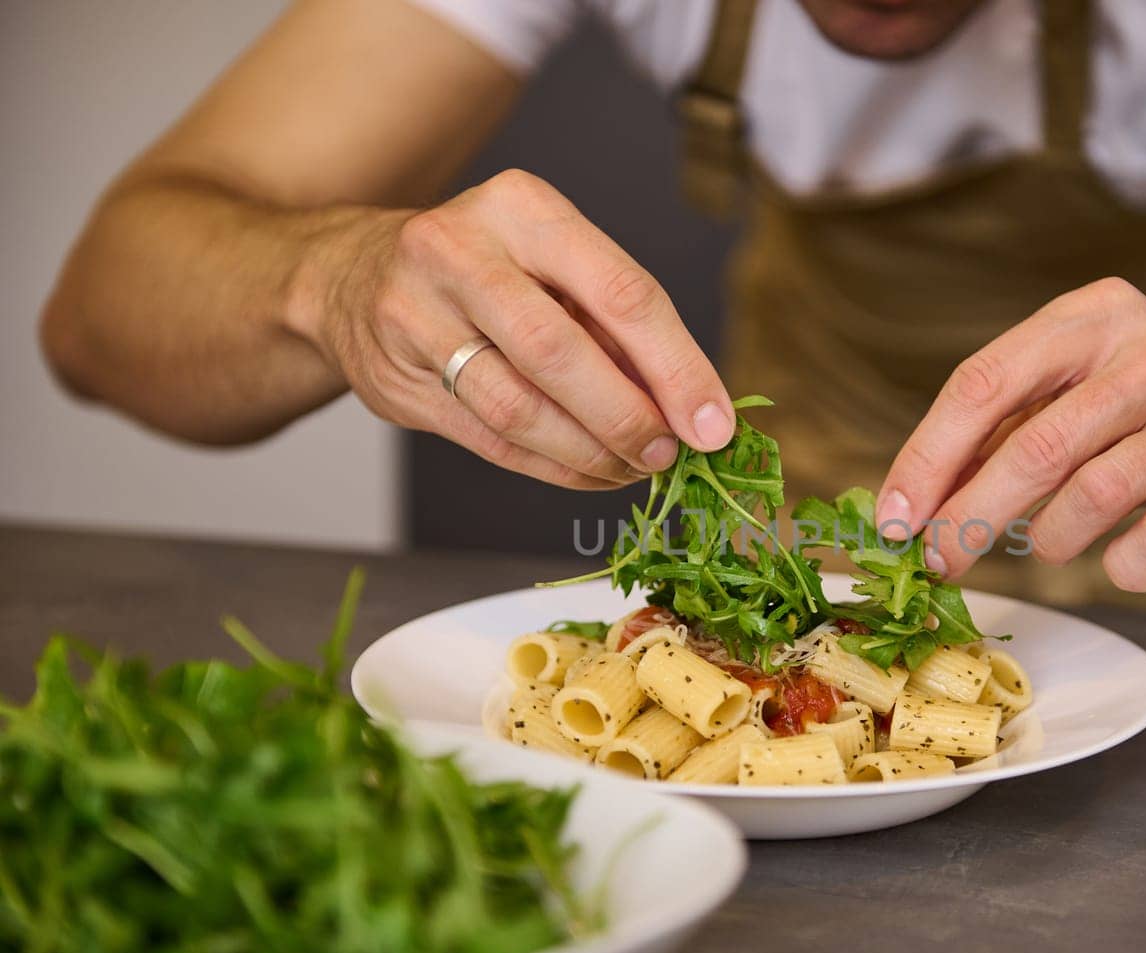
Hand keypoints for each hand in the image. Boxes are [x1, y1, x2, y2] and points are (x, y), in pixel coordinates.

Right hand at [294, 169, 733, 487]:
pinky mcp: (393, 378)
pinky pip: (490, 440)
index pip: (623, 292)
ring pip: (519, 407)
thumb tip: (693, 409)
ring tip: (631, 468)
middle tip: (666, 455)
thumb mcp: (555, 264)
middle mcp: (460, 250)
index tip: (714, 425)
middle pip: (561, 351)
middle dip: (627, 416)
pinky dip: (552, 467)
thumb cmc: (487, 270)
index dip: (678, 368)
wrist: (352, 277)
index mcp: (523, 208)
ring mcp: (416, 314)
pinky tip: (590, 472)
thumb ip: (618, 326)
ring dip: (589, 453)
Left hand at [875, 278, 1145, 590]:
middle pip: (1033, 445)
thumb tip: (911, 502)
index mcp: (1096, 315)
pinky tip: (1120, 560)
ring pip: (1090, 496)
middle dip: (970, 516)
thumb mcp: (1079, 391)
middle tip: (938, 562)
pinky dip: (1120, 567)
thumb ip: (1002, 430)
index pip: (985, 380)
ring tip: (1050, 545)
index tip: (895, 516)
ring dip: (1050, 540)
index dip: (929, 455)